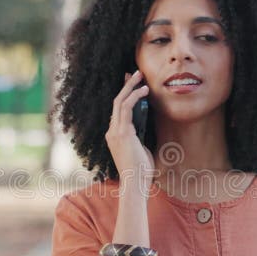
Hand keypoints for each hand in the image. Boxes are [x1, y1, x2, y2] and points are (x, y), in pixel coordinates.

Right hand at [105, 70, 153, 194]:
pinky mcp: (122, 132)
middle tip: (135, 73)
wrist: (135, 182)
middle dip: (126, 85)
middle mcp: (111, 131)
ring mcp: (115, 131)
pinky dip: (135, 97)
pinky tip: (144, 90)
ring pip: (120, 101)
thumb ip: (139, 136)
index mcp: (114, 135)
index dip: (124, 94)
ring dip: (130, 86)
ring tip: (140, 75)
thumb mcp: (140, 148)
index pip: (117, 110)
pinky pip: (127, 108)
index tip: (131, 84)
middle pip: (116, 102)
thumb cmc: (140, 170)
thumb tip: (145, 124)